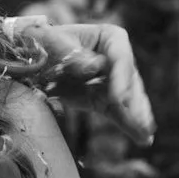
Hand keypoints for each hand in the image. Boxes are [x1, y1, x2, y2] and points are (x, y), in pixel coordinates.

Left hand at [18, 19, 154, 146]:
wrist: (32, 56)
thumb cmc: (45, 42)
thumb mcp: (54, 44)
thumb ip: (74, 56)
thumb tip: (94, 67)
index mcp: (110, 38)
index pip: (120, 57)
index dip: (121, 78)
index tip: (118, 98)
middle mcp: (116, 59)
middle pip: (129, 81)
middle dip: (135, 103)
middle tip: (141, 121)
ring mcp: (112, 81)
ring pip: (129, 100)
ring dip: (137, 118)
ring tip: (146, 134)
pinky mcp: (103, 100)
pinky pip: (117, 113)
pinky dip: (128, 126)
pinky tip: (143, 139)